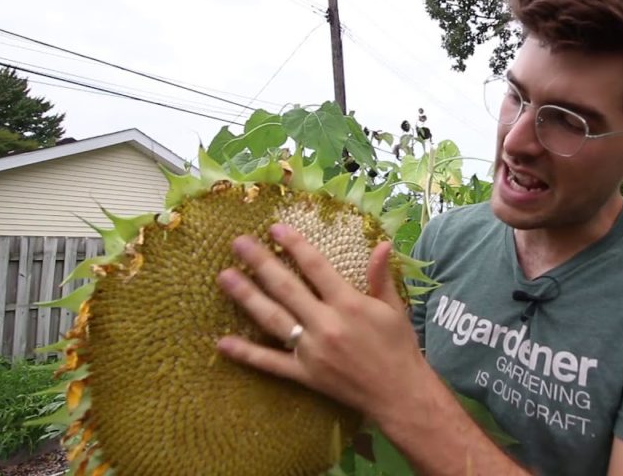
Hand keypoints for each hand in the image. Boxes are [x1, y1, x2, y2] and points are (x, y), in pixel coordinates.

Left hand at [214, 223, 430, 423]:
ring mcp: (312, 351)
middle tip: (238, 243)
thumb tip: (382, 243)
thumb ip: (381, 276)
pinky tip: (222, 342)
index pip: (316, 267)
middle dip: (260, 263)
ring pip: (273, 319)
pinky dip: (246, 354)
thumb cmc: (399, 347)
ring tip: (224, 277)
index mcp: (349, 304)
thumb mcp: (394, 308)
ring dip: (247, 297)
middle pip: (286, 288)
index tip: (275, 228)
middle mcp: (326, 324)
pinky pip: (271, 363)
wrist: (399, 394)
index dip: (295, 245)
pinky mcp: (305, 375)